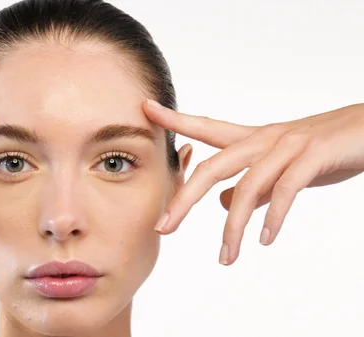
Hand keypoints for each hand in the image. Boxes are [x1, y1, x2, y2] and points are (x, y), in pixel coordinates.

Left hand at [144, 100, 363, 264]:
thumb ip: (249, 185)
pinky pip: (285, 190)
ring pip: (247, 187)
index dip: (175, 119)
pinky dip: (273, 217)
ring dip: (233, 227)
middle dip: (184, 200)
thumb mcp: (278, 167)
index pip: (205, 127)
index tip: (144, 109)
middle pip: (212, 167)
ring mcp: (287, 147)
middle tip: (163, 228)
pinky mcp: (313, 156)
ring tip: (226, 257)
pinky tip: (264, 240)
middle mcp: (263, 139)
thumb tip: (221, 205)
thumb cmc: (321, 149)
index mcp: (252, 139)